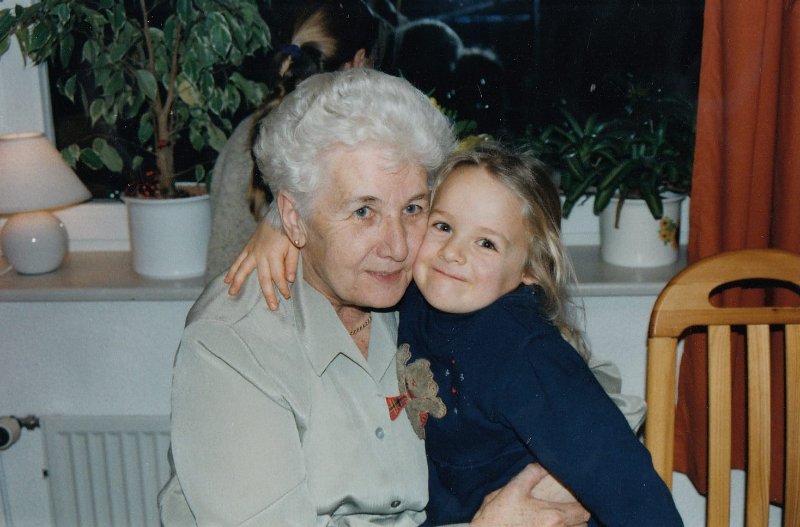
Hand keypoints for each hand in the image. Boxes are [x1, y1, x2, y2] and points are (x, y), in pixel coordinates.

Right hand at [224, 218, 298, 309]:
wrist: (279, 213)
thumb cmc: (289, 230)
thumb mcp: (295, 245)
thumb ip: (292, 262)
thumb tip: (289, 280)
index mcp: (274, 254)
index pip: (278, 277)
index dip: (282, 288)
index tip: (286, 297)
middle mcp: (261, 254)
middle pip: (263, 278)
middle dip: (268, 294)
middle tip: (272, 307)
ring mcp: (252, 251)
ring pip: (243, 270)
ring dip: (238, 283)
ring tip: (233, 295)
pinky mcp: (248, 247)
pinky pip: (238, 261)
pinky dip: (231, 270)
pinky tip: (227, 280)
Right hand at [470, 464, 588, 526]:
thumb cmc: (498, 516)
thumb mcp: (512, 490)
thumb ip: (531, 474)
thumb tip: (544, 464)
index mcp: (552, 516)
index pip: (583, 510)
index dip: (583, 503)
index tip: (577, 496)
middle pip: (583, 524)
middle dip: (579, 516)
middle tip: (570, 507)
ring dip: (572, 525)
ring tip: (562, 519)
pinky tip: (553, 525)